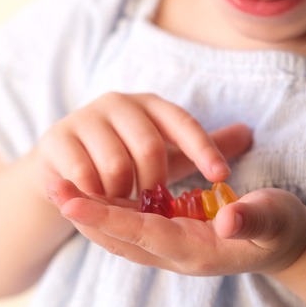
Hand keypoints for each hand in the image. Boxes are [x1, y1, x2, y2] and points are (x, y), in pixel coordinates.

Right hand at [30, 92, 251, 198]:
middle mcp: (118, 103)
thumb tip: (249, 132)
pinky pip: (83, 175)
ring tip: (125, 202)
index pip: (183, 122)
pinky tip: (100, 202)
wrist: (63, 163)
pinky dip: (97, 197)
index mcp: (150, 104)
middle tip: (156, 204)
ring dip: (125, 195)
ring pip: (116, 165)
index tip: (222, 177)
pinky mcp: (56, 139)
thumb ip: (204, 145)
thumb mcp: (168, 151)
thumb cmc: (126, 158)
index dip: (204, 149)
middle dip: (156, 183)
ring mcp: (84, 118)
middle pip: (149, 146)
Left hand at [47, 179, 305, 275]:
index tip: (72, 201)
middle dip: (85, 214)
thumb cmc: (281, 227)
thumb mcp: (275, 220)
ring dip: (90, 213)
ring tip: (59, 186)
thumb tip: (226, 221)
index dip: (108, 217)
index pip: (144, 234)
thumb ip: (252, 220)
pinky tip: (90, 191)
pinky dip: (107, 211)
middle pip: (120, 238)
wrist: (283, 243)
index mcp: (198, 250)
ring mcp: (172, 247)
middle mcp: (177, 253)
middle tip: (51, 186)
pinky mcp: (171, 236)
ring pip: (120, 235)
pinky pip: (131, 227)